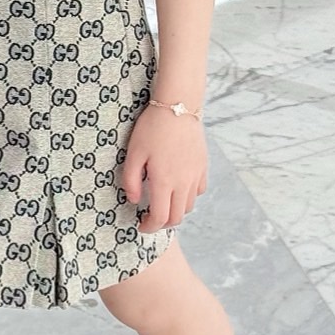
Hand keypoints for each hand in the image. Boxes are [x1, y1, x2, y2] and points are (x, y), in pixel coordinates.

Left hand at [120, 104, 207, 232]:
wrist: (177, 107)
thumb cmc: (152, 128)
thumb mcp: (133, 153)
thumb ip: (131, 180)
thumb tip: (135, 201)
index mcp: (164, 181)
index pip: (159, 218)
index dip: (149, 227)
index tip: (140, 225)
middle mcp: (183, 183)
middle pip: (176, 217)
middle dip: (162, 223)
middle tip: (149, 218)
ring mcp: (195, 175)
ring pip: (189, 206)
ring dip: (175, 210)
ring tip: (163, 202)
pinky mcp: (203, 167)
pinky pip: (199, 191)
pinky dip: (188, 196)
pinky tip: (178, 187)